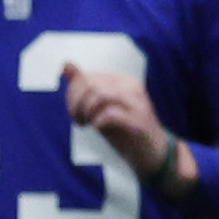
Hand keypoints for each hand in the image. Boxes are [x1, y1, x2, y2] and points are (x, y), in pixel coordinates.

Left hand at [60, 63, 192, 192]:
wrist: (151, 153)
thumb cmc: (124, 130)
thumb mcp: (100, 106)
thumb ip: (84, 86)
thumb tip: (66, 65)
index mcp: (123, 80)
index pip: (87, 77)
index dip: (72, 94)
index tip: (74, 112)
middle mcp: (132, 87)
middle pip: (91, 84)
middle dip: (76, 103)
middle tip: (78, 120)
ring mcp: (138, 103)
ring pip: (100, 95)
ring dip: (86, 111)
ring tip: (85, 123)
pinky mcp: (140, 121)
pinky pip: (111, 114)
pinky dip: (97, 121)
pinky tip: (97, 128)